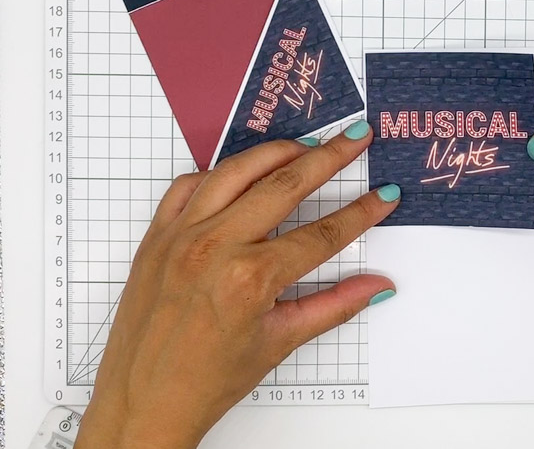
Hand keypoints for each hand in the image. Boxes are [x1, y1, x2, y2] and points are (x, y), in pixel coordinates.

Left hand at [75, 121, 399, 448]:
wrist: (142, 404)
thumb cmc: (206, 381)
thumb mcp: (280, 341)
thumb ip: (335, 305)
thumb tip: (378, 286)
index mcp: (250, 279)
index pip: (323, 234)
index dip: (361, 212)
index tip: (383, 195)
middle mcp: (214, 248)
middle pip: (286, 185)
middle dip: (330, 157)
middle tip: (356, 137)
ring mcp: (181, 237)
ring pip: (237, 171)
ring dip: (277, 151)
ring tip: (308, 143)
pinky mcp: (156, 236)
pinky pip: (189, 186)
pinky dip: (219, 173)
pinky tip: (243, 171)